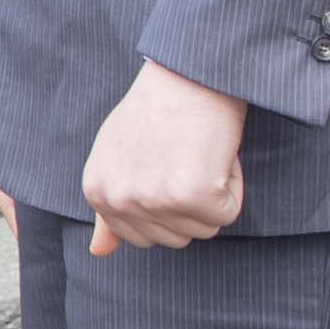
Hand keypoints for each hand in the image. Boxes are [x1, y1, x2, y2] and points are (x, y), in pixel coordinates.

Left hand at [80, 61, 248, 255]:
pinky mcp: (192, 195)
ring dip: (212, 194)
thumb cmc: (157, 113)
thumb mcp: (118, 158)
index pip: (141, 238)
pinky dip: (232, 186)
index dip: (167, 207)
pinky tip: (214, 153)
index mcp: (97, 193)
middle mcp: (119, 200)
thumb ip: (110, 210)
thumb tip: (99, 254)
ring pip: (204, 229)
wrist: (187, 74)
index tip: (168, 169)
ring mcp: (154, 199)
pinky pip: (227, 214)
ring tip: (198, 154)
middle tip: (186, 158)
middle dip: (191, 205)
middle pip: (175, 238)